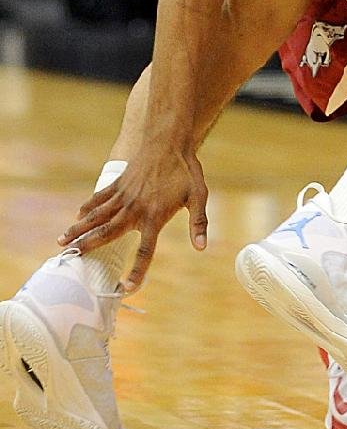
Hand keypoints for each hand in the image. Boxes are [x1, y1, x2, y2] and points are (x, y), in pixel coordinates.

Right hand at [58, 144, 208, 292]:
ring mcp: (124, 195)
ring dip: (79, 228)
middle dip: (87, 246)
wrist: (169, 140)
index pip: (145, 250)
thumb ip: (198, 222)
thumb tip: (202, 247)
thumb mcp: (198, 195)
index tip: (127, 288)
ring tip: (62, 241)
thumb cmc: (185, 170)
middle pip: (107, 232)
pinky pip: (100, 198)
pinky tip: (77, 216)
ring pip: (97, 216)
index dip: (137, 270)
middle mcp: (134, 208)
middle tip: (69, 258)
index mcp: (154, 216)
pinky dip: (88, 207)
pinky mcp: (119, 183)